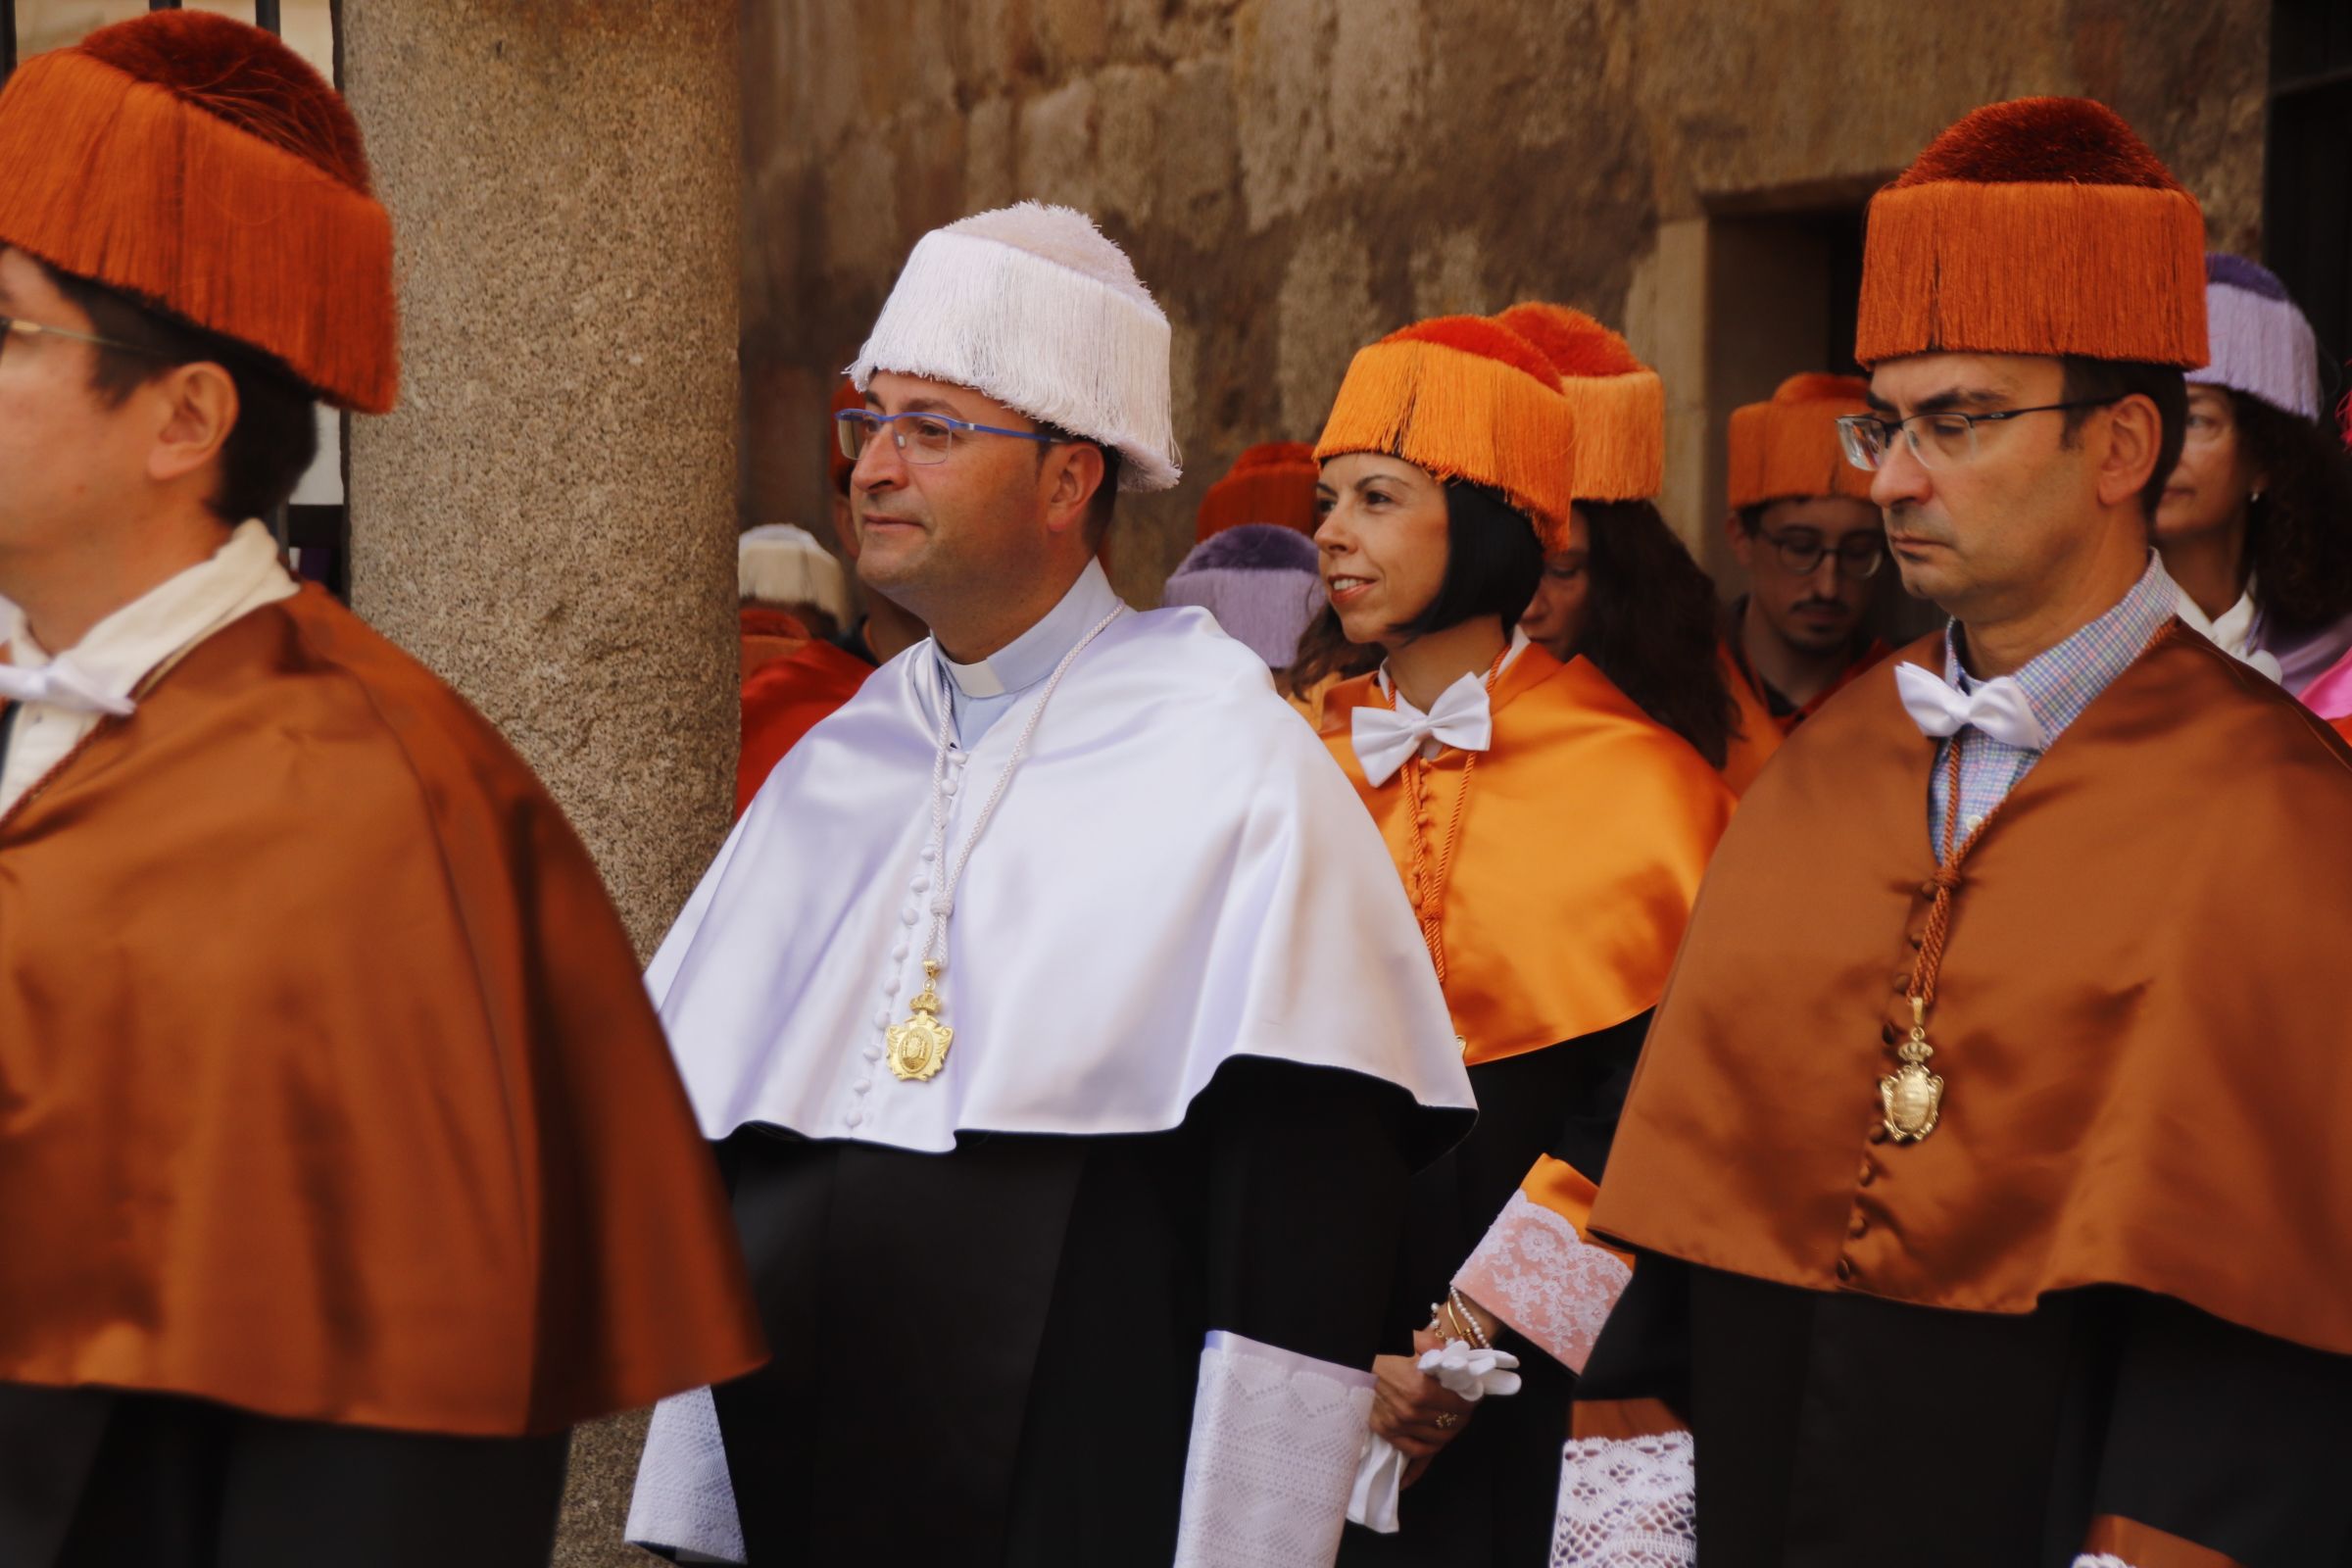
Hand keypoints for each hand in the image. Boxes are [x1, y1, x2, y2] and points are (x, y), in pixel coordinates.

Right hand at [1369, 1329, 1476, 1460]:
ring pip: (1437, 1439)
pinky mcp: (1386, 1432)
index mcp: (1421, 1389)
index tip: (1472, 1395)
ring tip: (1452, 1421)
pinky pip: (1416, 1450)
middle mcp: (1411, 1412)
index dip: (1471, 1400)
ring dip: (1449, 1431)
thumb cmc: (1382, 1348)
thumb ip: (1437, 1347)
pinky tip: (1436, 1441)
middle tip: (1464, 1408)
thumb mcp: (1411, 1340)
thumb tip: (1457, 1358)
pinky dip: (1430, 1449)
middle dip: (1462, 1415)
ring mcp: (1398, 1425)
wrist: (1349, 1362)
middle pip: (1451, 1423)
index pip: (1460, 1405)